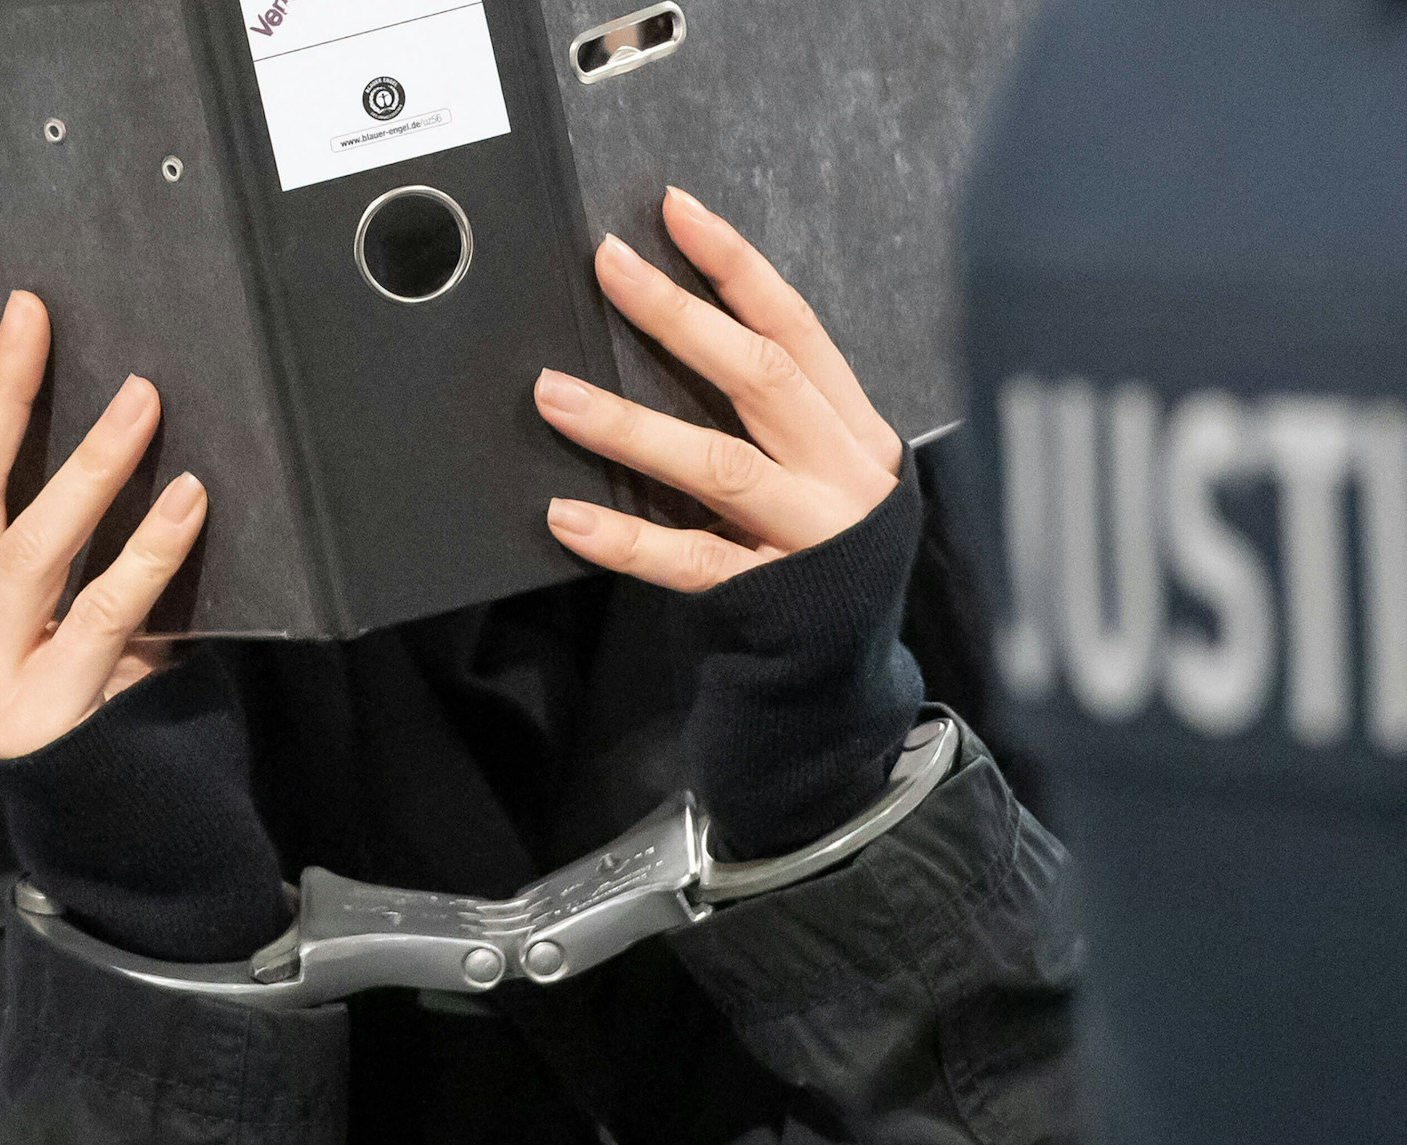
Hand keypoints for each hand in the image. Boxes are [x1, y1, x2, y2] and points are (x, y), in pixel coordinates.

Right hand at [0, 285, 207, 758]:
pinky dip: (149, 551)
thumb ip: (56, 565)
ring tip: (142, 397)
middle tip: (31, 314)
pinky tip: (189, 498)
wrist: (131, 840)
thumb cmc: (107, 714)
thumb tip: (110, 434)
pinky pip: (107, 616)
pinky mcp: (48, 721)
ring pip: (26, 553)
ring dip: (85, 466)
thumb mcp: (62, 631)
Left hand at [535, 186, 902, 589]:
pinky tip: (565, 515)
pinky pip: (689, 560)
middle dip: (680, 317)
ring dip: (630, 424)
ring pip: (719, 466)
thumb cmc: (824, 554)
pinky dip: (624, 539)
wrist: (846, 672)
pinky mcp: (769, 598)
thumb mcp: (827, 472)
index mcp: (854, 431)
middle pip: (761, 378)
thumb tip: (677, 333)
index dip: (737, 267)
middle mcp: (842, 475)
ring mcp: (810, 538)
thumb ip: (779, 417)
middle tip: (607, 264)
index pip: (796, 329)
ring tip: (552, 393)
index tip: (675, 210)